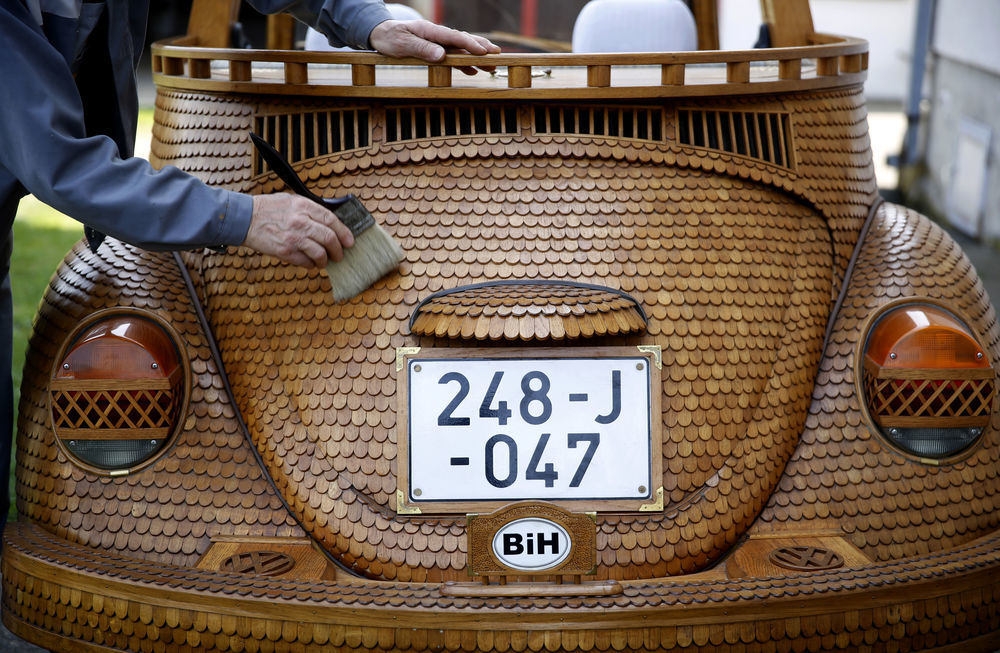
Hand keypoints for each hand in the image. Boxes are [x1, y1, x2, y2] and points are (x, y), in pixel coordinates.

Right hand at [244, 193, 353, 267]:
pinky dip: (311, 265)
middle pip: (330, 238)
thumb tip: (329, 222)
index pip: (332, 220)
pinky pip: (306, 262)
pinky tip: (309, 263)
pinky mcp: (285, 251)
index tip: (349, 241)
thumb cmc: (268, 209)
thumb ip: (310, 209)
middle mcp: (301, 221)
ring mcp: (293, 237)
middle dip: (338, 250)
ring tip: (324, 261)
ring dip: (325, 260)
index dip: (344, 232)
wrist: (244, 218)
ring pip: (320, 253)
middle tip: (339, 255)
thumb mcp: (291, 200)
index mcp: (304, 205)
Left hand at [369, 19, 500, 74]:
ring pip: (461, 49)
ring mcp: (437, 42)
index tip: (483, 52)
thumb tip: (442, 56)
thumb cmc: (390, 38)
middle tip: (497, 56)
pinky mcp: (435, 49)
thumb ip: (422, 49)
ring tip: (491, 65)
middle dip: (481, 48)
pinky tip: (473, 71)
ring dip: (476, 56)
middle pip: (463, 41)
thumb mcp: (402, 44)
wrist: (381, 34)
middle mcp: (437, 35)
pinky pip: (453, 56)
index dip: (470, 45)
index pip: (454, 37)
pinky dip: (464, 63)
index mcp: (430, 31)